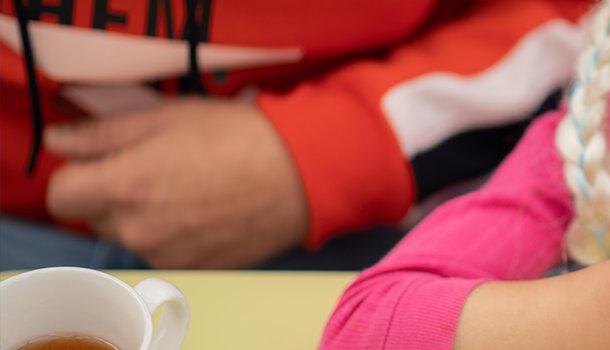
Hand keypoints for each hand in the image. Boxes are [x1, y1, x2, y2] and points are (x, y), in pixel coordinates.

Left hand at [45, 98, 309, 268]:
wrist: (302, 175)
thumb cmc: (241, 138)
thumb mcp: (167, 116)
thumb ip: (104, 132)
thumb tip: (61, 141)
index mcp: (126, 186)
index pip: (61, 194)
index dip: (79, 172)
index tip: (103, 159)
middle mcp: (140, 229)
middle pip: (94, 217)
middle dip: (112, 193)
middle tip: (155, 166)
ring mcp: (168, 254)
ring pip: (131, 235)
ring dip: (144, 215)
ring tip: (188, 186)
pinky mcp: (196, 267)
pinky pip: (164, 251)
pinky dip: (174, 233)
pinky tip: (205, 207)